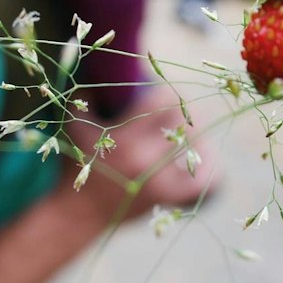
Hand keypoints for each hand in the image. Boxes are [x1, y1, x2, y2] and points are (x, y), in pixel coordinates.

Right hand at [68, 86, 217, 223]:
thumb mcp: (74, 128)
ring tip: (191, 129)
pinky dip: (209, 169)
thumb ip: (84, 98)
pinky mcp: (166, 198)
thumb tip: (94, 69)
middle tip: (181, 108)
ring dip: (197, 135)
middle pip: (184, 123)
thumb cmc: (75, 165)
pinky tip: (204, 157)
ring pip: (196, 149)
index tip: (166, 91)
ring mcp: (159, 182)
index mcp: (124, 138)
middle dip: (185, 112)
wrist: (77, 213)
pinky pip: (201, 183)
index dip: (171, 93)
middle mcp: (145, 160)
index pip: (164, 104)